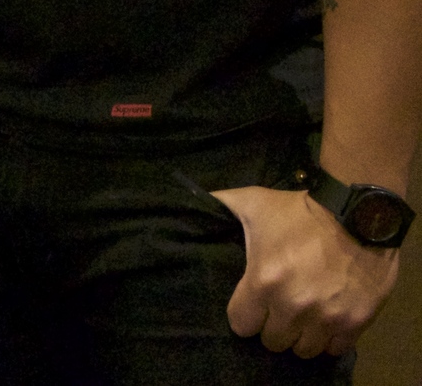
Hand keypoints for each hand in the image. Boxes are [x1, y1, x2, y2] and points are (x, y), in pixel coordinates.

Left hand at [214, 184, 399, 357]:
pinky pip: (336, 348)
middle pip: (273, 342)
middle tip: (277, 310)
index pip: (242, 325)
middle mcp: (294, 305)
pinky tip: (326, 322)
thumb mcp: (253, 202)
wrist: (361, 213)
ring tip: (301, 319)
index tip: (249, 306)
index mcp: (263, 281)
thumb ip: (219, 206)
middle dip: (272, 327)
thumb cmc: (301, 210)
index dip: (243, 316)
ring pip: (304, 350)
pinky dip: (330, 339)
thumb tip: (190, 207)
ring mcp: (328, 317)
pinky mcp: (357, 321)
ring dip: (300, 336)